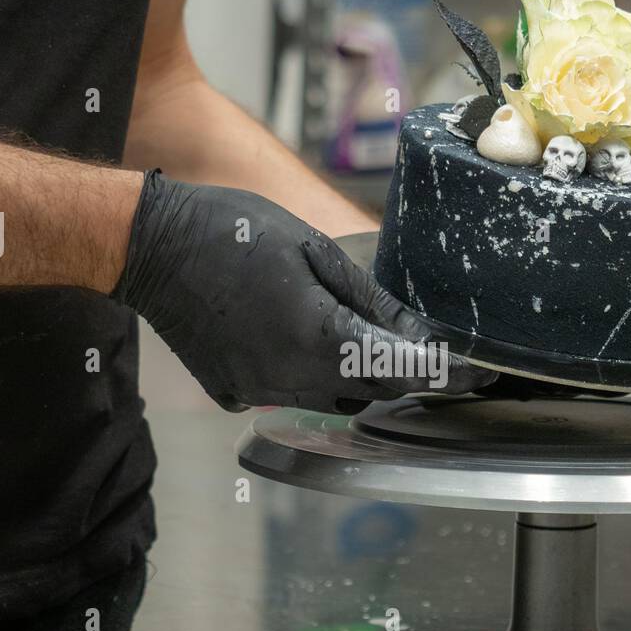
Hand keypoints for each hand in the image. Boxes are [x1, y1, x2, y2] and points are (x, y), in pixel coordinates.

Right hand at [112, 171, 495, 412]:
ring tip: (361, 336)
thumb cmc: (233, 232)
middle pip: (374, 392)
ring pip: (334, 399)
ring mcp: (261, 392)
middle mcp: (293, 379)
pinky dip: (309, 375)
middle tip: (424, 347)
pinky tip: (296, 338)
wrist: (151, 246)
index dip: (448, 374)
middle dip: (403, 372)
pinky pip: (291, 394)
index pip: (405, 371)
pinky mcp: (236, 394)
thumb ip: (371, 300)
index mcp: (320, 338)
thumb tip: (417, 334)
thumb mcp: (315, 250)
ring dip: (358, 375)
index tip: (479, 375)